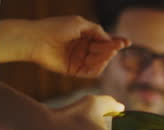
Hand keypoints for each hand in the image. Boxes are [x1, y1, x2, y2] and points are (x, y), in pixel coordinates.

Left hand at [0, 17, 129, 76]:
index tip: (127, 42)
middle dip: (111, 49)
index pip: (104, 40)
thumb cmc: (56, 28)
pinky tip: (99, 61)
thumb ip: (96, 30)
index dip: (115, 42)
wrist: (37, 40)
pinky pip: (91, 72)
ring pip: (99, 62)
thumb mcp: (79, 23)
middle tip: (117, 46)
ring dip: (105, 57)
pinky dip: (97, 67)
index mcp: (84, 36)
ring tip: (108, 52)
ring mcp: (79, 60)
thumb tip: (109, 39)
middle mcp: (83, 49)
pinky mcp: (74, 71)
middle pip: (104, 51)